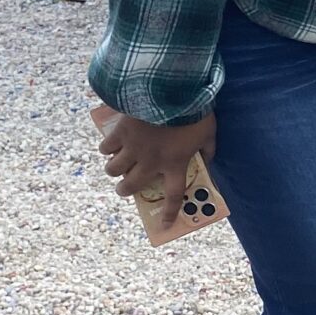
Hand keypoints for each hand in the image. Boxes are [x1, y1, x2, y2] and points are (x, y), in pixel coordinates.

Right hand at [98, 109, 217, 230]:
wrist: (172, 90)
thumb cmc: (195, 111)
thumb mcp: (209, 132)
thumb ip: (208, 149)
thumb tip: (207, 159)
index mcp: (175, 164)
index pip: (173, 196)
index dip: (168, 212)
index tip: (164, 224)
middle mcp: (151, 161)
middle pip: (131, 186)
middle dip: (125, 190)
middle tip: (124, 188)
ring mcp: (133, 148)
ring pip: (112, 170)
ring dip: (113, 169)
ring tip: (116, 165)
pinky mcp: (120, 132)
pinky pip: (106, 147)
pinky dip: (106, 147)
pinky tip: (110, 143)